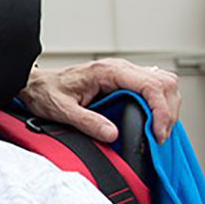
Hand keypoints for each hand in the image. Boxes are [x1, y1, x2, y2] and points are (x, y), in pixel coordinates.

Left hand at [18, 58, 181, 142]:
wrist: (36, 85)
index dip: (161, 111)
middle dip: (168, 111)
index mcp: (108, 71)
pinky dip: (160, 105)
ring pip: (163, 84)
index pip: (150, 85)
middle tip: (159, 136)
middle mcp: (119, 68)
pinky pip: (153, 88)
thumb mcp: (62, 110)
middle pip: (164, 83)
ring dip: (167, 108)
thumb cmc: (46, 92)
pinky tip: (152, 121)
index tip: (157, 133)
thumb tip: (112, 134)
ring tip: (157, 131)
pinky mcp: (124, 80)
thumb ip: (86, 121)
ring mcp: (123, 73)